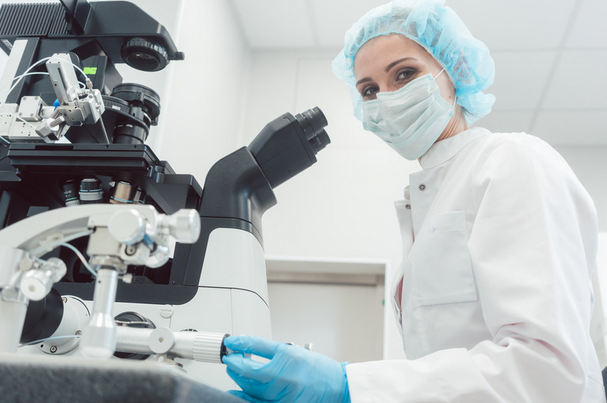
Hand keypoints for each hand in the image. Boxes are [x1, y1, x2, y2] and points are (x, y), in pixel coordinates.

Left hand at [222, 335, 349, 402]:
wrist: (337, 386)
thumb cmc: (318, 368)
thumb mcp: (293, 351)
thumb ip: (268, 349)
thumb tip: (245, 345)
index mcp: (289, 358)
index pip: (257, 348)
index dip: (240, 345)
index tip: (231, 343)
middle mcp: (287, 377)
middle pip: (251, 372)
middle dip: (236, 365)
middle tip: (230, 359)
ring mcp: (285, 395)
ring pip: (253, 389)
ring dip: (239, 380)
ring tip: (234, 372)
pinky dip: (246, 397)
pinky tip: (238, 392)